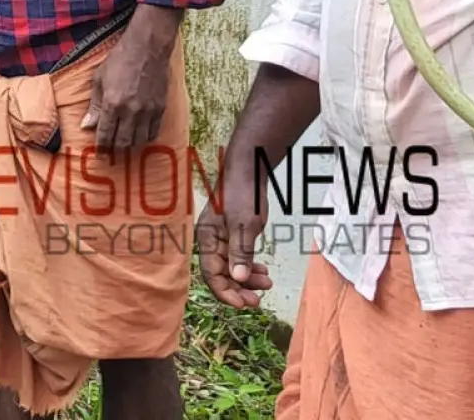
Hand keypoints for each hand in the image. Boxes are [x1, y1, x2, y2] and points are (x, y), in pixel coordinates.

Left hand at [80, 14, 176, 152]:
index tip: (100, 154)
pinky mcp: (160, 108)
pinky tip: (141, 136)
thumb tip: (86, 126)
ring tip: (126, 145)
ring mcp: (147, 111)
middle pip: (122, 142)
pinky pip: (153, 132)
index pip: (105, 134)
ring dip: (131, 145)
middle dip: (115, 150)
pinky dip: (146, 138)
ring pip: (139, 140)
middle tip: (112, 152)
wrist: (147, 48)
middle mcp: (130, 111)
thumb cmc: (119, 60)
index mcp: (112, 103)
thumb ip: (94, 105)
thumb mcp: (99, 79)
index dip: (101, 147)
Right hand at [194, 158, 272, 308]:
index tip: (244, 304)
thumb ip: (240, 253)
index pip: (211, 275)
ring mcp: (222, 239)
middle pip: (220, 275)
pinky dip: (250, 267)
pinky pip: (239, 258)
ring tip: (267, 283)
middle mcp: (210, 242)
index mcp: (206, 239)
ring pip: (231, 268)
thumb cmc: (243, 194)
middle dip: (238, 289)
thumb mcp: (244, 225)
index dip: (226, 292)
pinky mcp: (233, 235)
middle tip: (258, 300)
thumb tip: (238, 278)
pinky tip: (263, 271)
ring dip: (247, 279)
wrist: (248, 169)